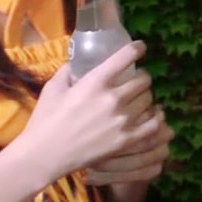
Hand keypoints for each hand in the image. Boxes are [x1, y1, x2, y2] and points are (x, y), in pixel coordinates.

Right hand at [15, 41, 156, 185]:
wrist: (45, 154)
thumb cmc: (46, 119)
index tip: (140, 47)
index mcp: (95, 82)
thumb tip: (77, 61)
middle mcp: (113, 98)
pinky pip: (153, 124)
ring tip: (140, 98)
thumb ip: (68, 71)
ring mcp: (122, 120)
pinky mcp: (126, 140)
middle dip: (141, 77)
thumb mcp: (53, 88)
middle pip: (143, 80)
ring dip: (146, 96)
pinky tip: (153, 115)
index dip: (137, 49)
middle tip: (137, 79)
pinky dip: (156, 117)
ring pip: (149, 100)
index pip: (126, 56)